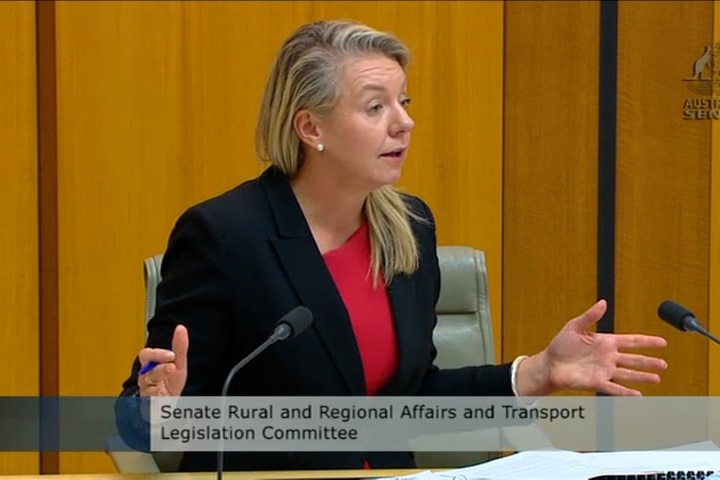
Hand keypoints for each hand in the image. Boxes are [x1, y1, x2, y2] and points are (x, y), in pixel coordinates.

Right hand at [137, 325, 188, 396]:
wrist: (169, 403)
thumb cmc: (171, 383)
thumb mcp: (179, 364)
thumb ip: (179, 347)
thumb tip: (180, 328)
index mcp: (151, 366)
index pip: (146, 355)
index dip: (157, 354)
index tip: (171, 355)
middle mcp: (145, 377)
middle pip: (145, 370)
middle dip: (159, 368)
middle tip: (171, 366)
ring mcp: (146, 390)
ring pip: (148, 384)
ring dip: (160, 379)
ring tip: (171, 375)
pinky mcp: (148, 403)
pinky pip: (151, 398)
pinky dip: (158, 396)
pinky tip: (165, 393)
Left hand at [516, 299, 667, 396]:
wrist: (549, 364)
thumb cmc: (560, 346)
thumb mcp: (574, 326)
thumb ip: (590, 316)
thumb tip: (602, 302)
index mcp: (604, 342)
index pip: (631, 341)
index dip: (647, 341)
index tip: (662, 342)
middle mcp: (607, 357)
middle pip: (634, 359)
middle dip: (649, 361)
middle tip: (664, 364)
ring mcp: (603, 370)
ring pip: (628, 374)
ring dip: (642, 377)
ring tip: (657, 378)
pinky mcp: (596, 382)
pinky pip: (614, 387)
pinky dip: (626, 392)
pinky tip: (637, 394)